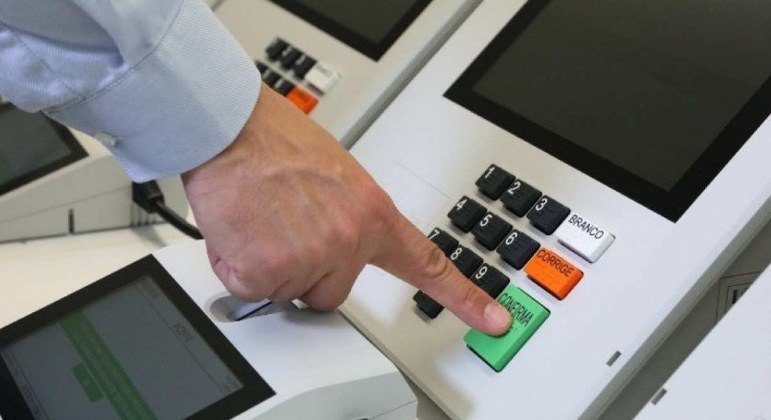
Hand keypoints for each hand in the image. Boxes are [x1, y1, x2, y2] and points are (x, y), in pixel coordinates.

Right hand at [182, 85, 510, 334]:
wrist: (231, 129)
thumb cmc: (276, 140)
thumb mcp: (335, 174)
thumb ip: (347, 216)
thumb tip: (335, 241)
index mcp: (372, 214)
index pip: (428, 264)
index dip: (464, 297)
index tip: (493, 318)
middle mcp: (347, 240)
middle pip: (330, 292)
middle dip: (306, 270)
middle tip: (286, 226)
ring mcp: (310, 258)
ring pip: (288, 292)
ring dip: (270, 266)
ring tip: (262, 219)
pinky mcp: (268, 271)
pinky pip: (251, 289)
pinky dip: (238, 266)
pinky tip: (242, 228)